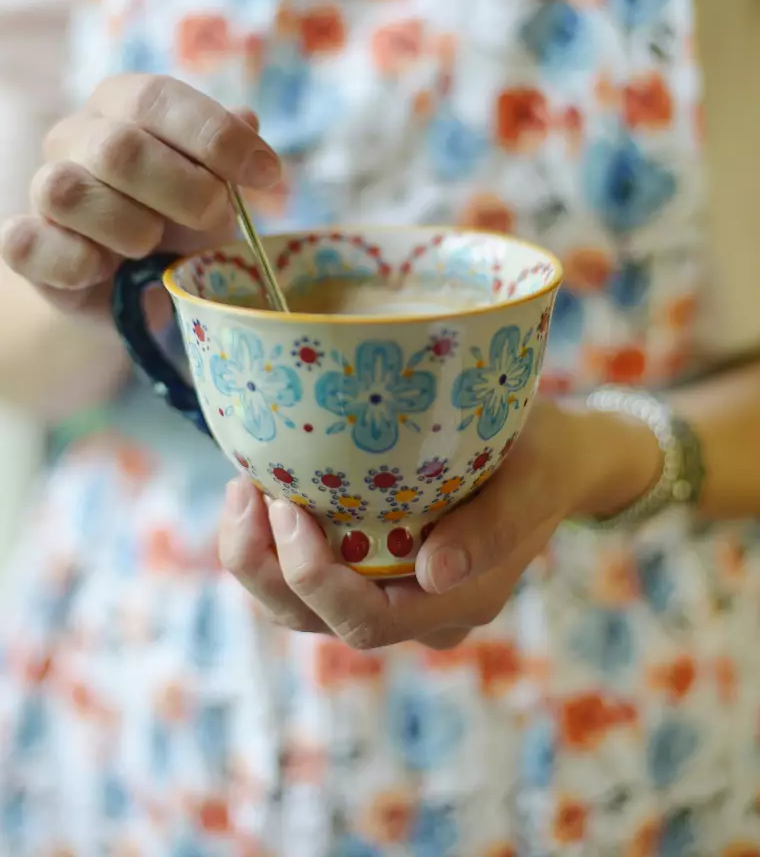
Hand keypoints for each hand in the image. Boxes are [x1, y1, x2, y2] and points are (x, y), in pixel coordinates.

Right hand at [0, 76, 279, 319]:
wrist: (140, 287)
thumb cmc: (181, 220)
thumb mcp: (218, 184)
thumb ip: (227, 153)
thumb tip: (247, 118)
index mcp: (125, 105)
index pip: (158, 98)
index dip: (215, 135)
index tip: (267, 175)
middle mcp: (77, 136)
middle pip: (119, 149)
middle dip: (184, 191)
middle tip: (215, 218)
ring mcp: (45, 188)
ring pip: (68, 192)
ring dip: (130, 228)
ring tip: (154, 246)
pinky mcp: (27, 244)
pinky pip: (26, 242)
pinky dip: (76, 261)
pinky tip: (107, 270)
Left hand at [219, 399, 661, 650]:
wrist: (559, 456)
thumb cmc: (547, 459)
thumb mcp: (535, 478)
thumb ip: (495, 526)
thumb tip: (435, 573)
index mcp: (456, 600)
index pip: (369, 622)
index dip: (317, 579)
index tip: (291, 508)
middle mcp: (415, 608)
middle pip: (320, 620)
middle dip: (267, 567)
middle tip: (246, 494)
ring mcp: (389, 585)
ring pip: (302, 603)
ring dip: (258, 556)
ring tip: (241, 488)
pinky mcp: (371, 556)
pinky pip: (309, 567)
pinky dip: (274, 538)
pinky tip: (259, 486)